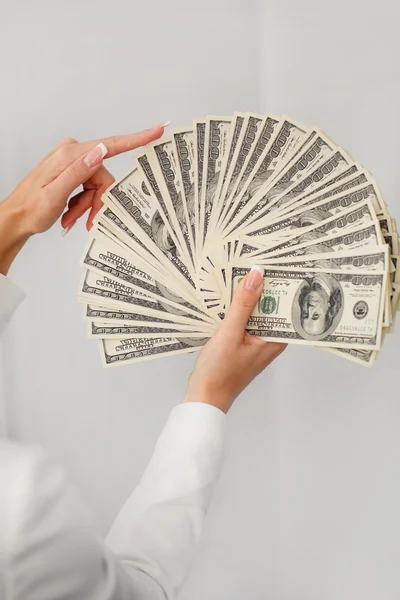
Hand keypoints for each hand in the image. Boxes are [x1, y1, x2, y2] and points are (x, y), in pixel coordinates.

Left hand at [0, 124, 165, 274]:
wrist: (16, 218)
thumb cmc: (31, 210)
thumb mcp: (55, 195)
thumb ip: (78, 172)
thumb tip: (100, 151)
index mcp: (70, 155)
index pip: (110, 145)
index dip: (136, 139)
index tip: (157, 130)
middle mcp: (72, 153)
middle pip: (103, 177)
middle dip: (96, 201)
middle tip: (86, 220)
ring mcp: (72, 161)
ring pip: (96, 186)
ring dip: (87, 206)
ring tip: (71, 219)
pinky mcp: (71, 170)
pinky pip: (88, 188)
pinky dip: (82, 203)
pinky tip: (70, 213)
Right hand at [184, 266, 286, 413]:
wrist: (203, 396)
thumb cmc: (219, 372)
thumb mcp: (230, 332)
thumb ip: (243, 304)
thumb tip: (256, 276)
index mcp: (276, 339)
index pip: (287, 306)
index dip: (284, 285)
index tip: (280, 263)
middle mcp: (270, 339)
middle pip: (272, 306)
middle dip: (265, 286)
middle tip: (258, 260)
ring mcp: (256, 341)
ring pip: (257, 311)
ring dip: (249, 296)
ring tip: (243, 271)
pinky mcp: (243, 342)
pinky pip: (245, 319)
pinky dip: (238, 308)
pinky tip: (229, 296)